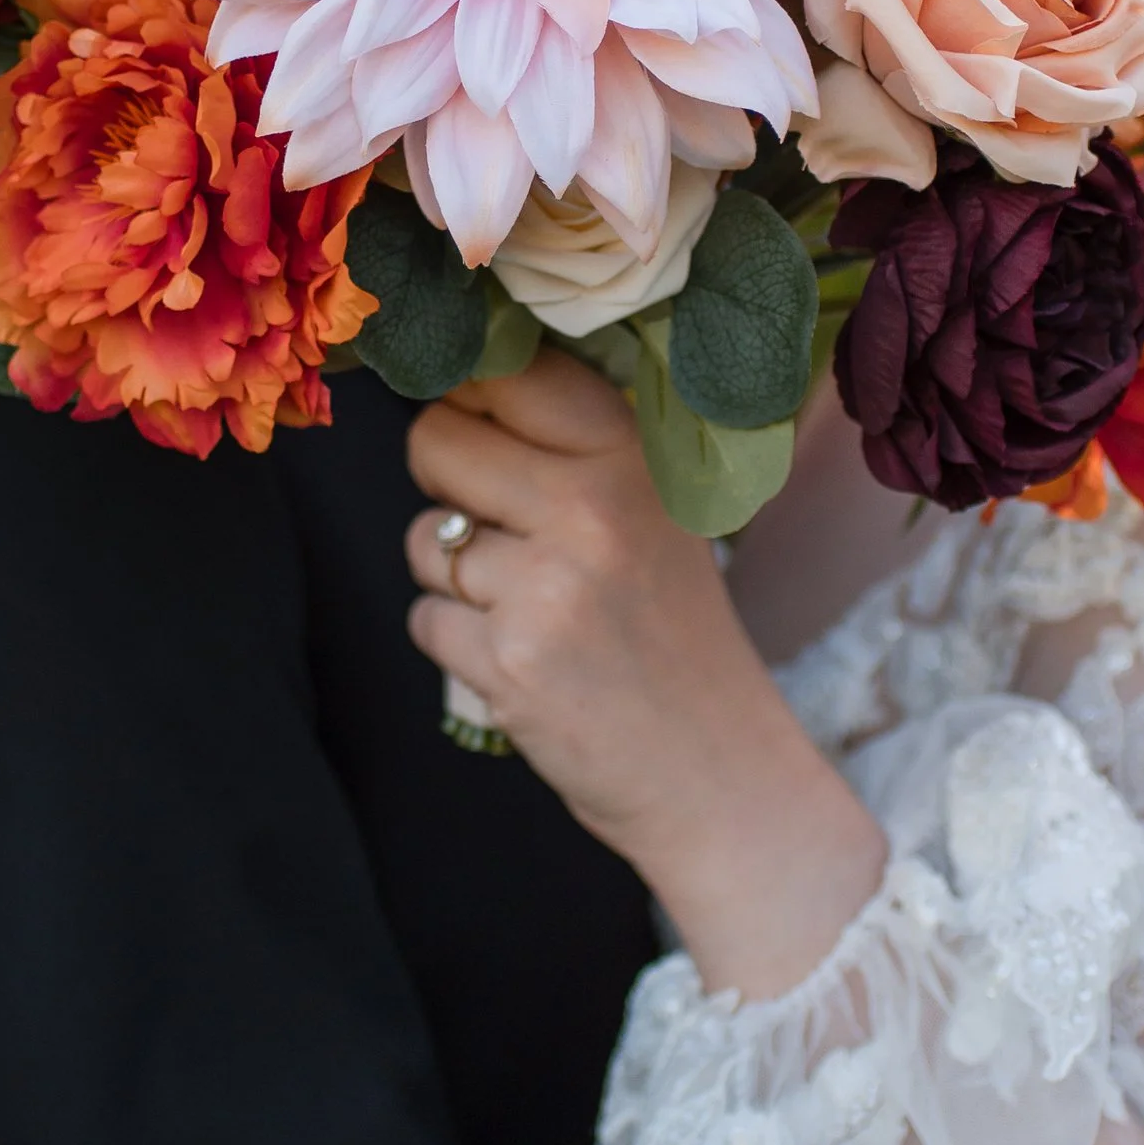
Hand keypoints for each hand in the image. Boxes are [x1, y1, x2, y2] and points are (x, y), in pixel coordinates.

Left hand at [404, 354, 884, 1001]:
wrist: (719, 775)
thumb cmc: (674, 638)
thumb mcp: (656, 517)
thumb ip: (573, 452)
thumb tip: (457, 393)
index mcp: (631, 456)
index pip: (509, 370)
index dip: (470, 391)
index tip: (478, 422)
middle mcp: (590, 507)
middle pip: (437, 441)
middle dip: (445, 483)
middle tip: (500, 529)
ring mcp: (546, 585)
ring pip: (424, 539)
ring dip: (452, 577)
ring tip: (529, 609)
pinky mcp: (508, 661)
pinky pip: (425, 619)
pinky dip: (457, 644)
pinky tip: (522, 662)